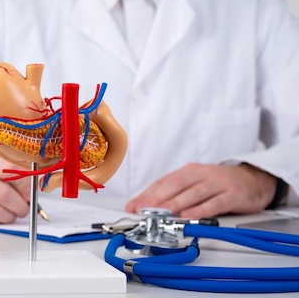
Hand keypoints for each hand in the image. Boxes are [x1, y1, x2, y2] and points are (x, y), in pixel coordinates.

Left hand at [125, 163, 276, 217]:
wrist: (254, 179)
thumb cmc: (219, 184)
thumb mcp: (196, 183)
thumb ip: (175, 193)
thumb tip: (149, 205)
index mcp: (189, 171)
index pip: (163, 182)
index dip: (147, 193)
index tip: (133, 205)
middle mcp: (202, 174)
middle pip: (175, 185)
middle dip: (156, 198)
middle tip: (143, 209)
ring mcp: (218, 183)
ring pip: (193, 193)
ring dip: (175, 203)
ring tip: (161, 212)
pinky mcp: (233, 194)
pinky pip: (215, 202)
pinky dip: (201, 209)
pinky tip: (189, 215)